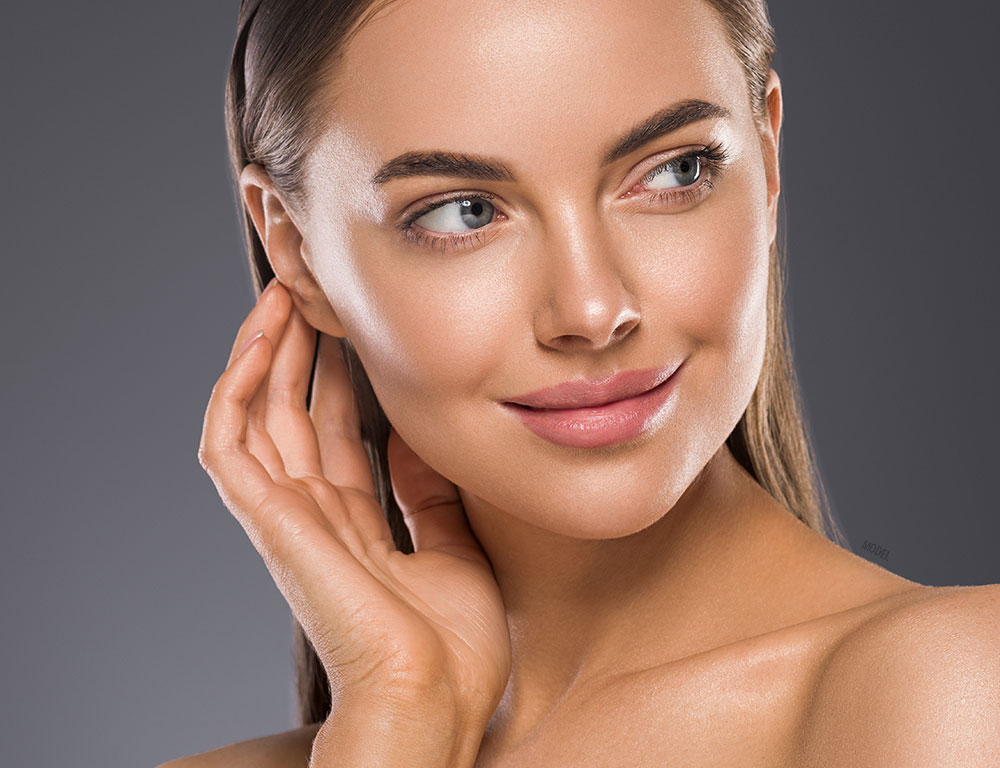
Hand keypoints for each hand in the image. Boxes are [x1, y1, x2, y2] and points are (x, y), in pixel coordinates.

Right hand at [197, 279, 510, 723]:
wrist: (436, 698)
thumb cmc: (451, 647)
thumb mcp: (452, 548)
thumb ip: (427, 495)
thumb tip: (415, 439)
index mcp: (353, 524)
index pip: (331, 434)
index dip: (335, 378)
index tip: (350, 328)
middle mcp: (311, 515)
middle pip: (291, 414)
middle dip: (298, 351)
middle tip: (312, 291)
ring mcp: (284, 516)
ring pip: (255, 415)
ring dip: (264, 353)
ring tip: (282, 293)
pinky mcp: (266, 519)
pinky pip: (229, 442)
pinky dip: (236, 388)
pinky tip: (260, 340)